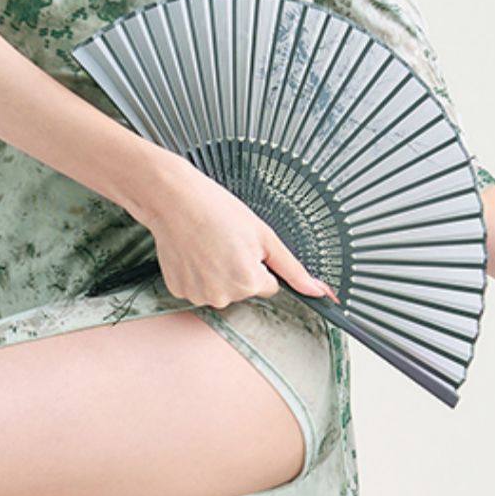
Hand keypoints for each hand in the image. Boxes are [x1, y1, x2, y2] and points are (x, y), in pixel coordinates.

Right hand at [132, 150, 336, 309]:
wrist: (175, 200)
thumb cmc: (219, 210)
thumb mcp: (264, 235)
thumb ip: (293, 268)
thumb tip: (319, 291)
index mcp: (248, 282)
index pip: (268, 285)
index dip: (259, 262)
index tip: (244, 244)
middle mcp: (223, 296)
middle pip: (244, 289)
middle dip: (239, 268)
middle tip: (224, 241)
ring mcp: (198, 295)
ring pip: (221, 289)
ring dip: (217, 272)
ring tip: (207, 245)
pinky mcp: (179, 290)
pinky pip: (198, 287)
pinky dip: (197, 273)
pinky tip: (193, 252)